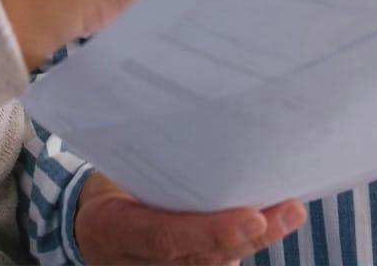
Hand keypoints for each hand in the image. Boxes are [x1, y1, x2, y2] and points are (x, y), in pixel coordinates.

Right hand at [74, 171, 306, 264]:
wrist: (87, 227)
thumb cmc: (104, 182)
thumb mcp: (110, 165)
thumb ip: (146, 159)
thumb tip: (191, 124)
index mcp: (114, 229)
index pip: (167, 238)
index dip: (212, 231)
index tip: (254, 217)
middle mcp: (139, 263)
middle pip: (203, 257)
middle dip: (251, 236)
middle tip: (289, 209)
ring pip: (216, 265)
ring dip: (256, 240)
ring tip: (290, 212)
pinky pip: (214, 264)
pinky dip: (243, 244)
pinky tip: (273, 221)